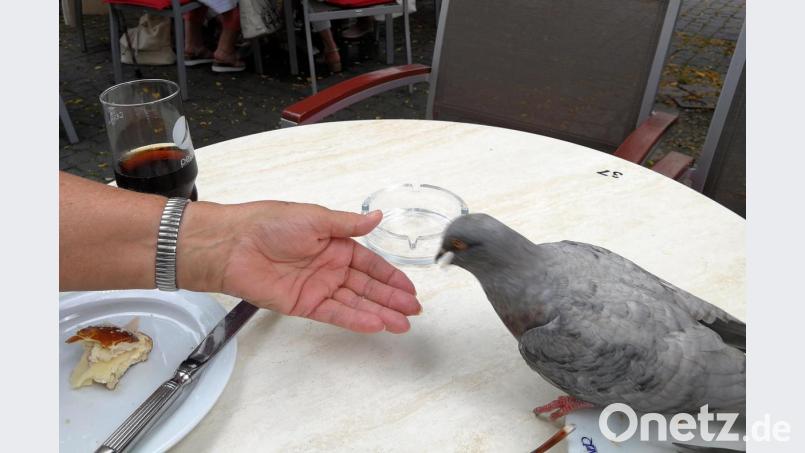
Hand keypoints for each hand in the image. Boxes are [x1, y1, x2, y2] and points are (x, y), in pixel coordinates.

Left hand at [178, 201, 420, 332]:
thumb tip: (377, 216)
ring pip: (355, 303)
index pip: (371, 264)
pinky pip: (335, 314)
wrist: (234, 245)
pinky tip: (375, 324)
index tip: (410, 290)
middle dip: (391, 300)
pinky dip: (355, 320)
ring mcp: (318, 288)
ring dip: (379, 313)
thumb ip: (349, 224)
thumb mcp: (316, 218)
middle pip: (367, 287)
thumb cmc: (270, 223)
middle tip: (413, 312)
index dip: (391, 278)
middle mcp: (329, 268)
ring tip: (402, 324)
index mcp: (335, 244)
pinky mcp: (304, 305)